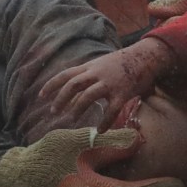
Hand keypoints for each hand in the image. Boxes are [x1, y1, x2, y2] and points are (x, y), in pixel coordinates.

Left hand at [42, 42, 172, 126]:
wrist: (146, 57)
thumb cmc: (122, 62)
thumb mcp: (101, 64)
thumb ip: (88, 75)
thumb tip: (74, 91)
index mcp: (90, 66)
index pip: (65, 74)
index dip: (51, 85)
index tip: (40, 96)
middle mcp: (97, 73)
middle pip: (72, 85)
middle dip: (60, 98)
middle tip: (53, 111)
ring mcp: (110, 83)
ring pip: (88, 96)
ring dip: (77, 109)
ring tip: (71, 120)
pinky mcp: (123, 93)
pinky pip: (111, 109)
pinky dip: (105, 121)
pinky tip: (100, 130)